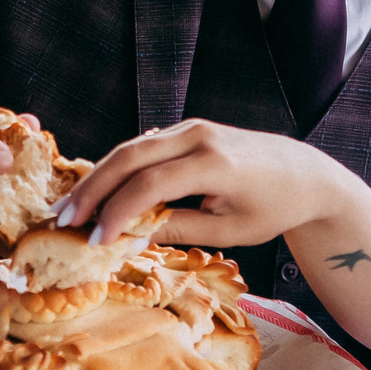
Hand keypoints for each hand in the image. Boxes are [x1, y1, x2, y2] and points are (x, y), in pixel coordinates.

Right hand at [60, 120, 349, 248]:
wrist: (306, 174)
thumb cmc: (274, 207)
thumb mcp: (231, 229)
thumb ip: (180, 229)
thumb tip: (130, 237)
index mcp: (216, 164)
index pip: (151, 184)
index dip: (118, 211)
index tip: (96, 240)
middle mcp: (200, 137)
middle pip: (130, 157)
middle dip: (93, 189)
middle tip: (65, 221)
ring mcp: (192, 128)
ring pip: (131, 147)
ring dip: (98, 177)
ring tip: (72, 209)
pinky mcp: (188, 130)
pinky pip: (143, 146)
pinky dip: (117, 169)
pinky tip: (97, 192)